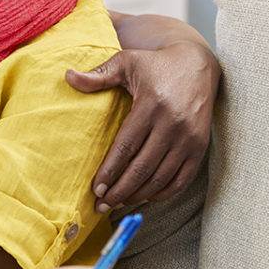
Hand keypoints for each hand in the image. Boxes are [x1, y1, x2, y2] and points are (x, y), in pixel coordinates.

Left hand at [66, 39, 217, 210]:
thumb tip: (68, 77)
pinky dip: (163, 193)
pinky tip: (145, 197)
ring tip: (118, 204)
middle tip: (102, 205)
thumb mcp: (127, 62)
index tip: (95, 189)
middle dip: (120, 191)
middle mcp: (172, 124)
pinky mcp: (200, 147)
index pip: (126, 147)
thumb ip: (98, 75)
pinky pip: (182, 179)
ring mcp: (188, 138)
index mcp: (151, 106)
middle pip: (142, 168)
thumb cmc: (156, 65)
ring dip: (138, 195)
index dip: (110, 171)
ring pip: (161, 177)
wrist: (197, 64)